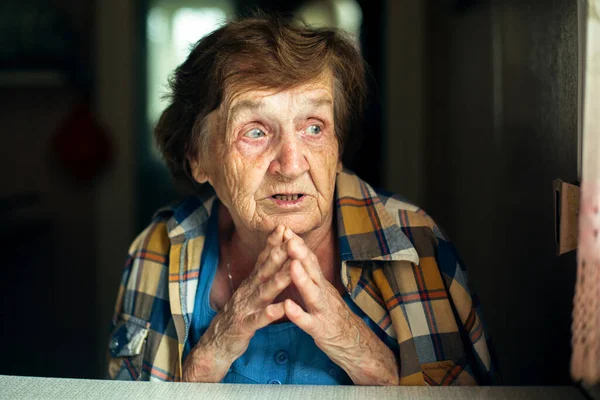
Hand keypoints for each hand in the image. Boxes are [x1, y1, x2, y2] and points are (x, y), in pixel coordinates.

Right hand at [183, 225, 293, 381]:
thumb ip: (261, 275)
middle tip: (291, 240)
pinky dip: (269, 314)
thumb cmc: (239, 315)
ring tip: (291, 269)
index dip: (273, 243)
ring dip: (277, 280)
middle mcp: (247, 291)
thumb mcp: (249, 292)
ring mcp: (245, 308)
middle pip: (264, 270)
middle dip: (278, 254)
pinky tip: (281, 308)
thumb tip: (274, 254)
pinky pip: (258, 320)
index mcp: (251, 283)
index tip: (284, 227)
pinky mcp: (244, 327)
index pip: (262, 259)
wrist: (217, 344)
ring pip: (263, 292)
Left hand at [282, 232, 399, 385]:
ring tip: (291, 265)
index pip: (310, 261)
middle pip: (313, 271)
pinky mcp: (321, 330)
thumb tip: (294, 255)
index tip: (285, 228)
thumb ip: (308, 277)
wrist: (354, 345)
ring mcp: (324, 311)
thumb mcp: (320, 293)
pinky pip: (309, 322)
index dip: (298, 245)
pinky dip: (299, 314)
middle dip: (300, 253)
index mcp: (320, 284)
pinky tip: (288, 307)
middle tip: (289, 237)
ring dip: (302, 279)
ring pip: (313, 293)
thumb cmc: (331, 316)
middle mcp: (324, 293)